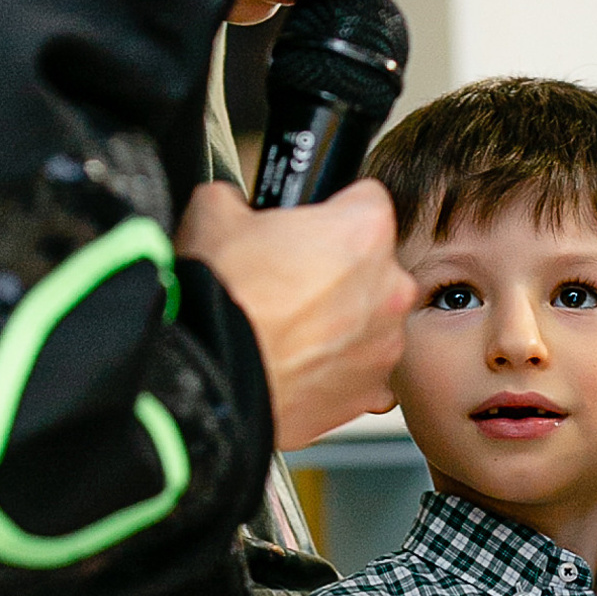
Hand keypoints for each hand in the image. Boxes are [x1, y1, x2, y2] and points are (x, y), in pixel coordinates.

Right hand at [176, 180, 412, 448]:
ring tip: (291, 335)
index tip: (311, 231)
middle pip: (375, 270)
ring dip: (342, 327)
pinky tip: (303, 369)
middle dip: (341, 276)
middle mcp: (389, 288)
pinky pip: (364, 376)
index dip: (334, 214)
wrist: (207, 376)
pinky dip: (340, 375)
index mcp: (364, 231)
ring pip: (371, 325)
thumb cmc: (218, 297)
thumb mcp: (215, 214)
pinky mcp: (370, 393)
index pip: (367, 203)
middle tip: (293, 288)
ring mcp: (384, 345)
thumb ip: (241, 202)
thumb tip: (235, 207)